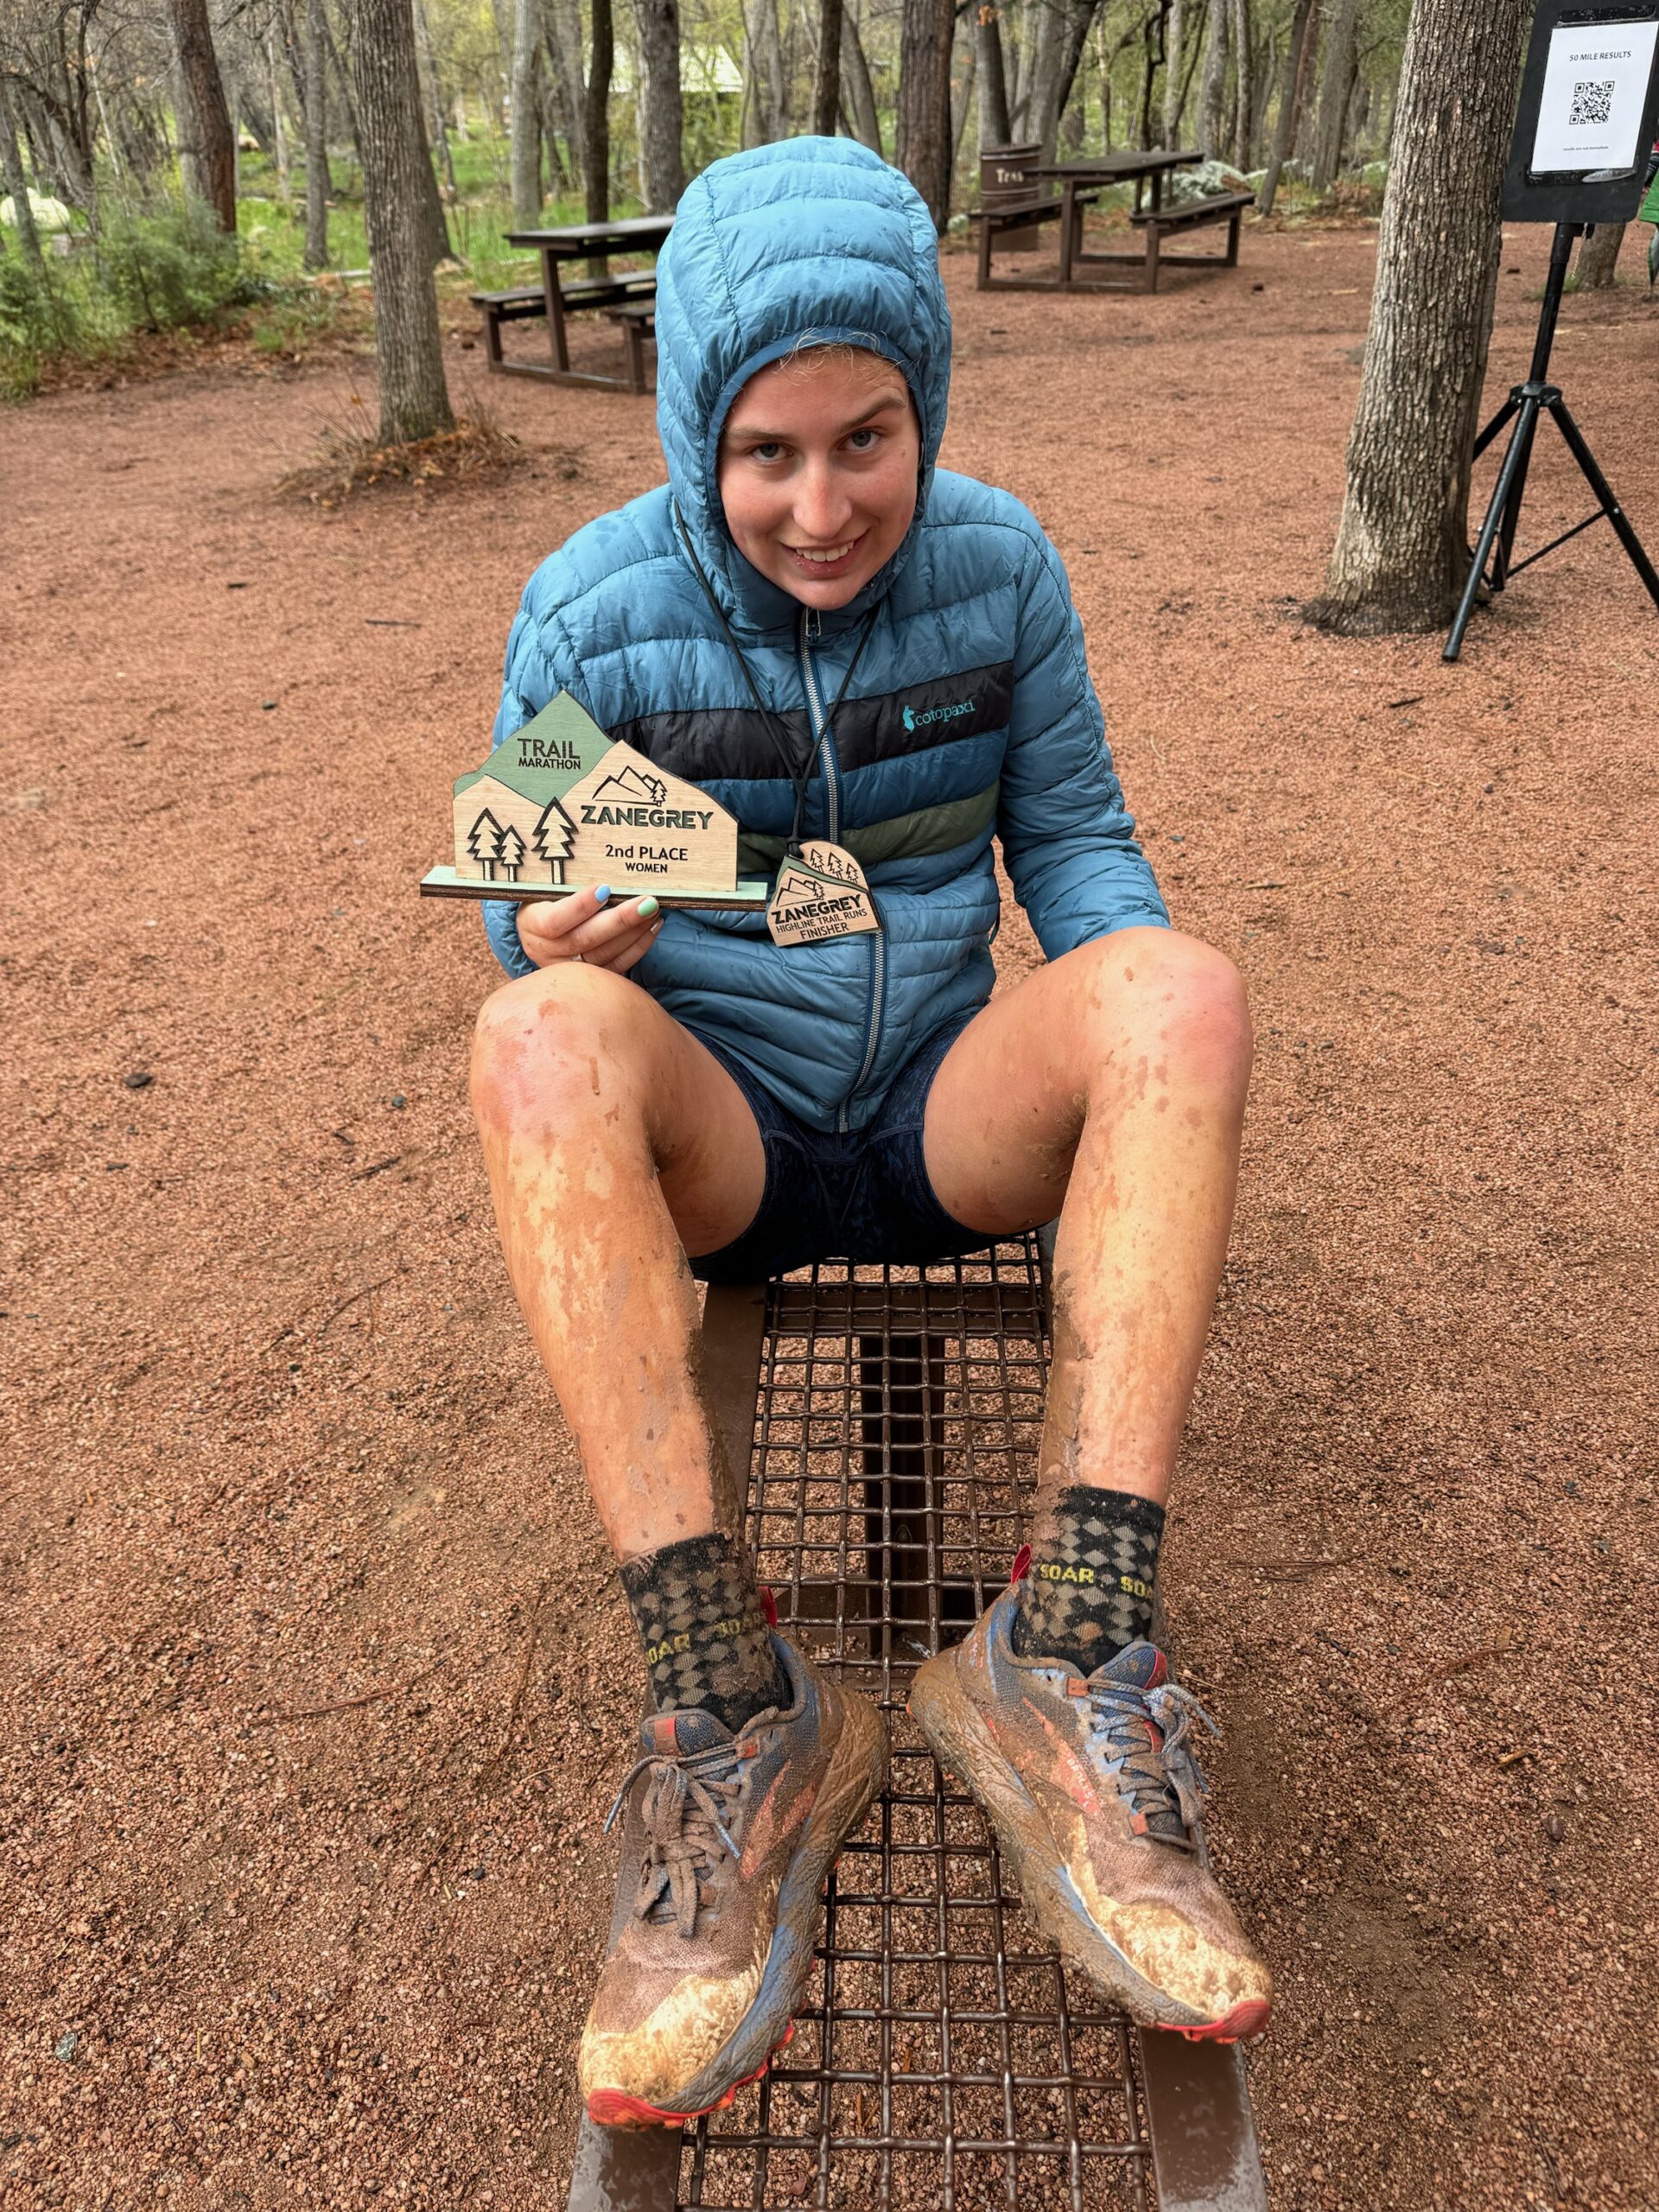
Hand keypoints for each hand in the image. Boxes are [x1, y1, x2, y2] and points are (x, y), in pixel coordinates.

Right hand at [516, 885, 663, 974]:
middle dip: (620, 920)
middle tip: (647, 902)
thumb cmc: (546, 901)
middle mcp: (546, 952)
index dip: (580, 906)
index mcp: (532, 925)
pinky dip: (638, 947)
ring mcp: (567, 969)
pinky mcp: (588, 978)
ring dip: (634, 933)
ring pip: (604, 955)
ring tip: (653, 910)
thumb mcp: (546, 889)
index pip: (555, 920)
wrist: (538, 932)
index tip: (605, 888)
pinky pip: (617, 967)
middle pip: (585, 939)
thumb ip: (568, 884)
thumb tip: (608, 871)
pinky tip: (652, 927)